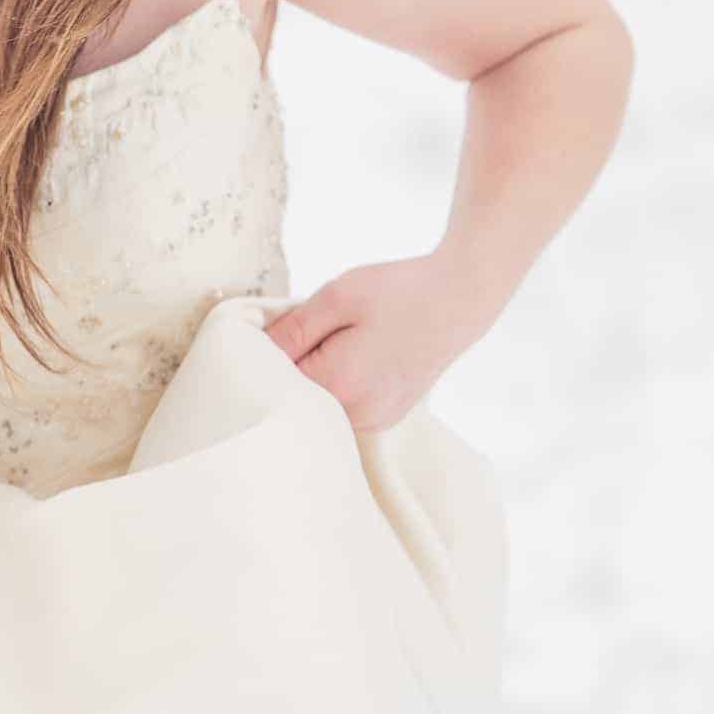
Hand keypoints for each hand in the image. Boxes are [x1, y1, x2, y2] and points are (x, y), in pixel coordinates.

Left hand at [262, 256, 477, 433]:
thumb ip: (292, 328)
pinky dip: (339, 382)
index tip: (285, 324)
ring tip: (346, 339)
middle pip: (295, 394)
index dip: (272, 348)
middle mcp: (355, 416)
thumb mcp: (336, 297)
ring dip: (318, 372)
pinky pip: (342, 404)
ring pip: (318, 400)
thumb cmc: (399, 292)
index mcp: (338, 386)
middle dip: (294, 362)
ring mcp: (373, 421)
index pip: (273, 377)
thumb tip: (255, 348)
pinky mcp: (384, 418)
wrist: (458, 302)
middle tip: (317, 326)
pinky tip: (359, 354)